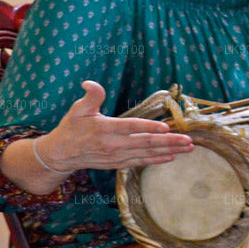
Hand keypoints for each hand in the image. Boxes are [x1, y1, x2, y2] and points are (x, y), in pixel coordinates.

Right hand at [42, 81, 193, 170]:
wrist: (60, 155)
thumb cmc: (71, 128)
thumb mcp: (78, 109)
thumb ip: (90, 96)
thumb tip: (90, 83)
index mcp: (104, 129)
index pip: (130, 128)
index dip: (148, 128)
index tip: (166, 127)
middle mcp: (112, 145)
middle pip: (144, 143)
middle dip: (169, 142)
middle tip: (188, 140)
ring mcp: (116, 157)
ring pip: (146, 154)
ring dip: (168, 151)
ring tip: (187, 148)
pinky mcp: (117, 164)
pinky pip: (140, 162)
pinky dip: (156, 160)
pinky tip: (171, 157)